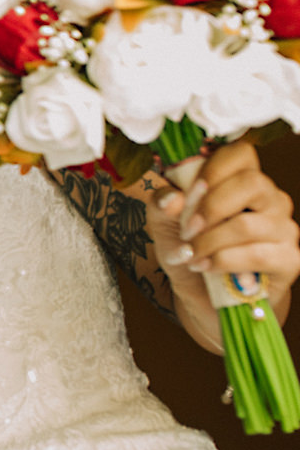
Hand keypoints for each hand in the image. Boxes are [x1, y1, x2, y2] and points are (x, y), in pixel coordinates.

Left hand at [153, 141, 299, 307]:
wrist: (205, 295)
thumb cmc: (189, 250)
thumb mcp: (163, 224)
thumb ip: (162, 205)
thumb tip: (172, 197)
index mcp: (241, 181)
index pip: (241, 153)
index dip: (213, 169)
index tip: (189, 192)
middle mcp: (270, 200)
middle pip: (252, 182)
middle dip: (210, 207)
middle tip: (187, 229)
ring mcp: (283, 229)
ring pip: (248, 224)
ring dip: (210, 241)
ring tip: (191, 254)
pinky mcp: (290, 260)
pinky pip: (258, 255)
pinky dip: (223, 261)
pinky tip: (206, 267)